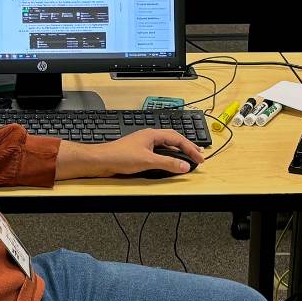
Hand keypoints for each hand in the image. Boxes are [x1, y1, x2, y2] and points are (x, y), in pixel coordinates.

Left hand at [55, 129, 203, 179]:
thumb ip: (167, 163)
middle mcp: (149, 137)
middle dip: (187, 148)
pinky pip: (159, 152)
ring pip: (166, 146)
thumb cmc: (120, 156)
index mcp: (153, 134)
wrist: (102, 160)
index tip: (199, 158)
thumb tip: (184, 166)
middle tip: (198, 157)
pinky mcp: (139, 152)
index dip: (191, 148)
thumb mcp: (148, 161)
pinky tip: (170, 163)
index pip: (178, 138)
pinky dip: (168, 157)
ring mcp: (144, 144)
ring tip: (188, 159)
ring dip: (178, 152)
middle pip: (173, 140)